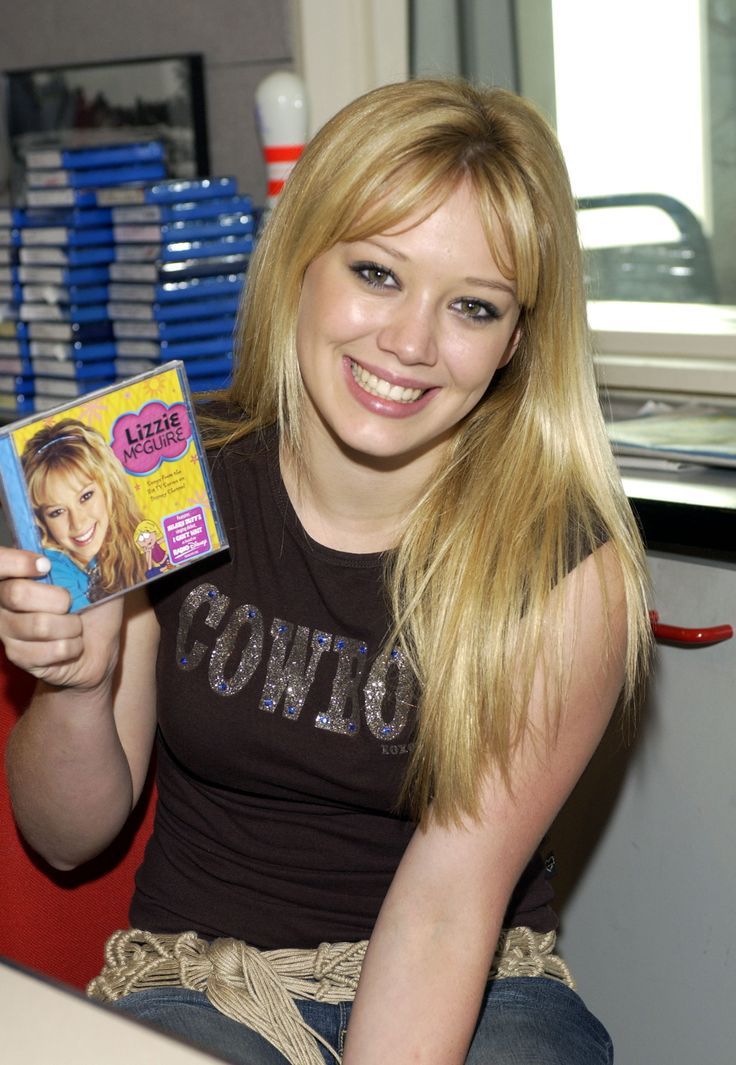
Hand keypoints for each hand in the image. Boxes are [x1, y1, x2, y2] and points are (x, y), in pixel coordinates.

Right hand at [0, 546, 122, 690]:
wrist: (99, 647)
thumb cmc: (93, 608)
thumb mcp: (94, 577)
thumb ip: (84, 557)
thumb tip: (92, 538)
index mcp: (17, 574)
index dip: (16, 561)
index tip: (46, 566)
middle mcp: (3, 600)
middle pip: (16, 593)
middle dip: (58, 599)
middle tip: (70, 604)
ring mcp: (6, 630)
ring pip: (38, 624)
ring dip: (71, 627)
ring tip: (76, 627)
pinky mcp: (17, 655)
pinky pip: (47, 650)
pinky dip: (71, 647)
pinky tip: (71, 646)